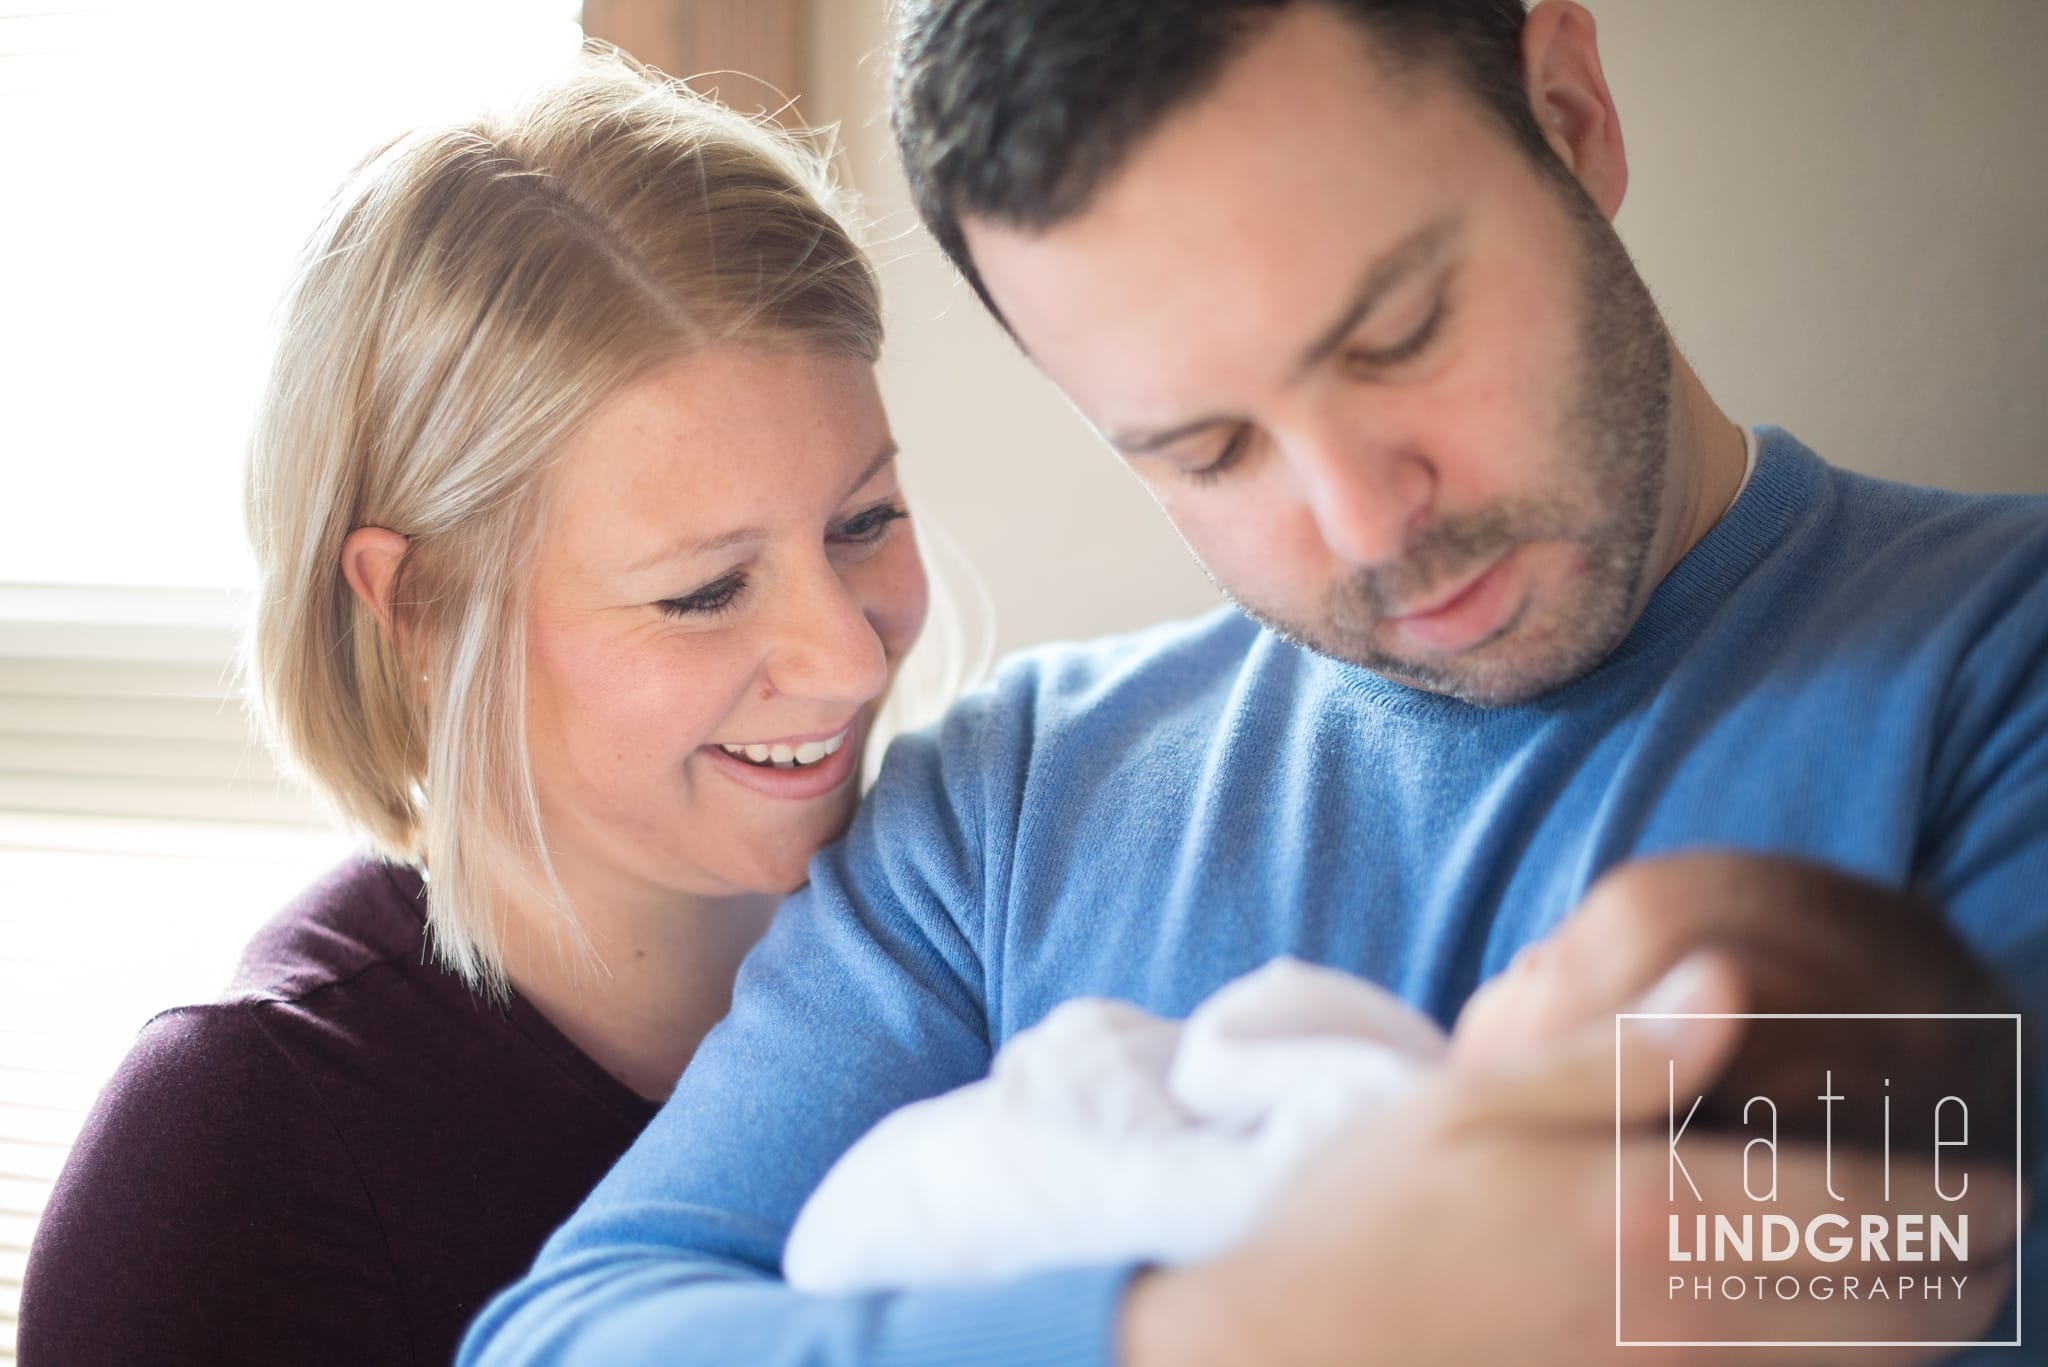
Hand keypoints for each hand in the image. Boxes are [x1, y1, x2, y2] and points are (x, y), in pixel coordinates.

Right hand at [1121, 954, 2019, 1366]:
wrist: (1293, 1342)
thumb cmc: (1376, 1204)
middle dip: (1962, 1272)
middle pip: (1884, 1313)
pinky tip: (1830, 1331)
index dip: (1953, 1202)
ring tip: (1945, 1277)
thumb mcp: (1479, 1102)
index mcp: (1651, 1210)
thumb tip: (1734, 979)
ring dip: (1915, 1326)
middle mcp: (1684, 1313)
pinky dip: (1833, 1364)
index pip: (1858, 1214)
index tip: (2006, 1179)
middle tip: (1997, 1228)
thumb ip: (1621, 1055)